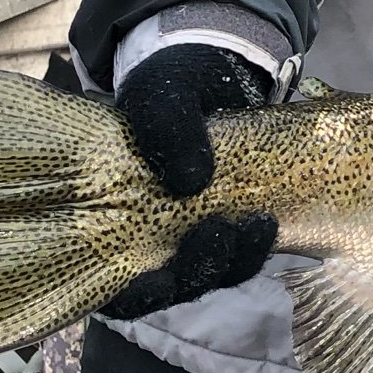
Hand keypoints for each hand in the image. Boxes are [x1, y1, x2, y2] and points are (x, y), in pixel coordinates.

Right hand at [104, 44, 279, 317]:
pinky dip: (252, 246)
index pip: (112, 286)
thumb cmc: (166, 90)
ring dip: (234, 261)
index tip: (159, 280)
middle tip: (220, 233)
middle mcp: (145, 243)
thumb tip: (191, 182)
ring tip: (260, 225)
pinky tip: (267, 223)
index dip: (133, 295)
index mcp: (106, 222)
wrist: (210, 77)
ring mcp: (187, 239)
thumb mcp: (159, 92)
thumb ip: (165, 125)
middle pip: (168, 288)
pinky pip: (238, 253)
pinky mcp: (225, 228)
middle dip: (197, 272)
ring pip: (209, 275)